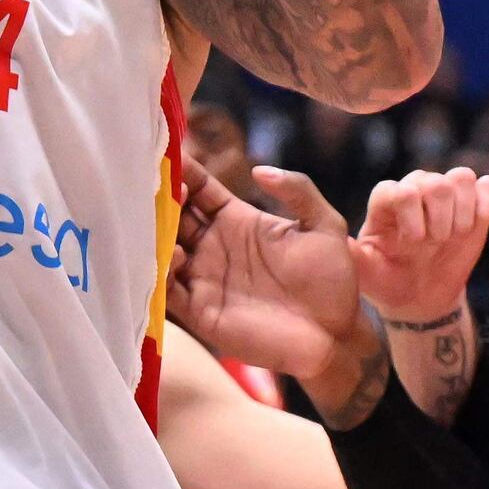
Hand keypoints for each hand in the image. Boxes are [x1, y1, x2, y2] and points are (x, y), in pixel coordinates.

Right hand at [168, 161, 379, 410]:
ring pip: (164, 249)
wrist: (336, 335)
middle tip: (151, 184)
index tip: (168, 154)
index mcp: (238, 221)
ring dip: (156, 234)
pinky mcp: (201, 312)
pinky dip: (161, 273)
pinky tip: (171, 257)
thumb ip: (298, 190)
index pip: (200, 190)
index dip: (184, 172)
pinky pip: (169, 290)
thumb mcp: (325, 225)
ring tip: (161, 221)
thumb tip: (259, 170)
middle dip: (160, 199)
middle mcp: (215, 247)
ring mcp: (205, 279)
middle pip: (174, 215)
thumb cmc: (333, 280)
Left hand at [351, 167, 488, 326]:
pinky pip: (488, 186)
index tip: (412, 244)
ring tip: (452, 237)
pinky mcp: (474, 203)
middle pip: (436, 183)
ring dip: (461, 214)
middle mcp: (415, 187)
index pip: (403, 191)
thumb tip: (339, 240)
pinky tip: (474, 228)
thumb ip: (353, 253)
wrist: (420, 296)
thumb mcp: (364, 272)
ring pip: (461, 178)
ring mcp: (445, 193)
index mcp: (386, 198)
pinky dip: (486, 205)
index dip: (412, 220)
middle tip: (433, 244)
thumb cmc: (387, 281)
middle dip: (439, 221)